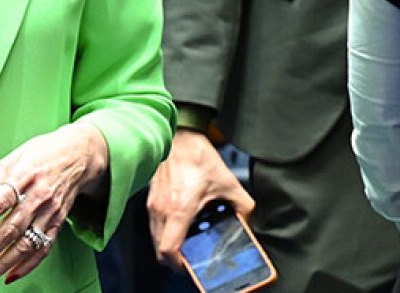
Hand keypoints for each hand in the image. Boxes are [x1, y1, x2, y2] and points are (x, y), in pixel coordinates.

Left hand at [0, 122, 108, 284]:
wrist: (76, 155)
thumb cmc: (41, 154)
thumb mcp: (12, 160)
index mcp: (22, 177)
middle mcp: (38, 196)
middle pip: (11, 228)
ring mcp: (50, 211)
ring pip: (27, 243)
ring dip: (6, 263)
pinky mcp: (59, 222)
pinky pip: (43, 248)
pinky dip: (27, 264)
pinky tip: (12, 274)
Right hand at [147, 129, 254, 269]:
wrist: (179, 133)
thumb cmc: (196, 153)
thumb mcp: (228, 182)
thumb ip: (243, 206)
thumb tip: (248, 220)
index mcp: (179, 209)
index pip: (168, 250)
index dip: (179, 264)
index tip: (191, 265)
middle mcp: (161, 208)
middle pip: (159, 249)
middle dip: (175, 258)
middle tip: (191, 256)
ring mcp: (153, 202)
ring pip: (155, 237)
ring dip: (169, 242)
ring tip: (187, 238)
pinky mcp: (151, 196)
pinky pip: (154, 223)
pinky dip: (164, 228)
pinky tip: (180, 220)